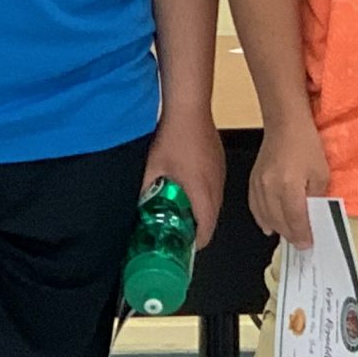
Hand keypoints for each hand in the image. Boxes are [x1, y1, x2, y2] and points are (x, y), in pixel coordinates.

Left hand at [146, 106, 224, 251]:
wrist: (189, 108)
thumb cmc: (173, 136)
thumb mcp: (152, 168)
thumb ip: (145, 190)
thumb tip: (137, 204)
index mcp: (202, 192)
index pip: (207, 229)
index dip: (196, 244)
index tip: (183, 248)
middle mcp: (216, 185)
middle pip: (212, 219)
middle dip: (197, 229)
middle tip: (178, 232)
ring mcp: (220, 172)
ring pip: (215, 203)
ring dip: (201, 212)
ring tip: (181, 212)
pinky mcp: (219, 162)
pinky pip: (215, 187)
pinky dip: (204, 195)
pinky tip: (187, 188)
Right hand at [247, 115, 329, 247]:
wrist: (285, 124)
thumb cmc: (306, 145)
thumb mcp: (321, 173)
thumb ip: (316, 197)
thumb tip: (312, 216)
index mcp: (289, 186)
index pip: (295, 220)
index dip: (302, 235)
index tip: (307, 244)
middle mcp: (270, 188)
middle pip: (279, 221)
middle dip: (291, 235)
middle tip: (300, 242)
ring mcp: (258, 185)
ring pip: (265, 217)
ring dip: (278, 229)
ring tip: (288, 235)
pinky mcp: (253, 180)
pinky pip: (255, 207)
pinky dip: (262, 219)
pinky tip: (269, 225)